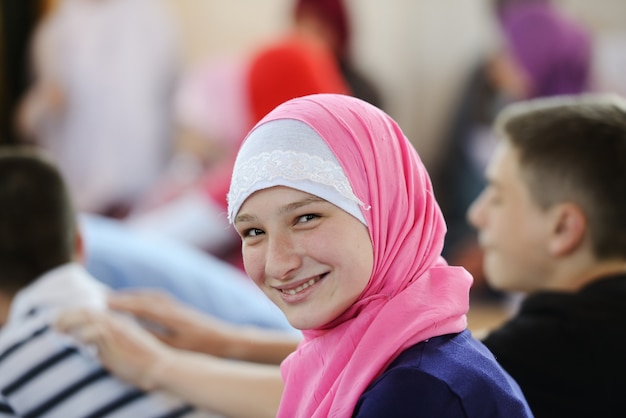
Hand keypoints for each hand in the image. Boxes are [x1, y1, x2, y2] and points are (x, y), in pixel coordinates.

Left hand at [54, 307, 173, 390]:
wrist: (159, 365)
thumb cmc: (141, 361)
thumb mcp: (121, 347)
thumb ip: (105, 343)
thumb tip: (87, 346)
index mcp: (118, 322)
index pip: (92, 312)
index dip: (75, 314)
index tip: (61, 320)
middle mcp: (117, 322)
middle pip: (87, 310)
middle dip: (67, 315)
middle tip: (54, 324)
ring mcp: (117, 329)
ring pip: (88, 316)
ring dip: (70, 321)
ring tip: (58, 330)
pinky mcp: (117, 339)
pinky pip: (95, 331)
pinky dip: (82, 334)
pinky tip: (74, 339)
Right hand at [107, 290, 234, 356]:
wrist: (225, 339)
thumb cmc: (202, 345)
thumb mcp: (177, 345)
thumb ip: (156, 337)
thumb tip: (134, 330)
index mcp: (170, 315)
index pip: (141, 306)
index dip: (122, 303)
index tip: (104, 302)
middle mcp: (172, 307)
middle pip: (144, 298)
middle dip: (124, 297)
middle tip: (102, 298)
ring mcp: (176, 306)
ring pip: (150, 297)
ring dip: (133, 296)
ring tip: (116, 299)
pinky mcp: (180, 309)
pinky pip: (157, 299)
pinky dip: (144, 298)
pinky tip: (138, 303)